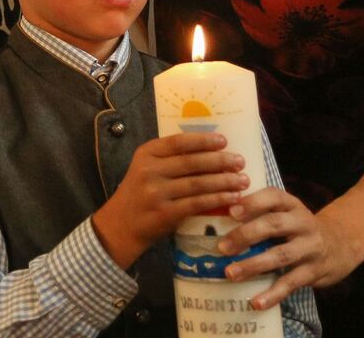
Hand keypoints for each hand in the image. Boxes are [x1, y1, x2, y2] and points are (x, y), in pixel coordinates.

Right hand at [91, 132, 248, 269]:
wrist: (121, 224)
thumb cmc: (140, 193)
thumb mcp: (146, 168)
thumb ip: (169, 159)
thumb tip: (210, 151)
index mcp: (146, 153)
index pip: (178, 142)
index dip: (203, 140)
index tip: (224, 140)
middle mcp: (149, 170)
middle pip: (191, 162)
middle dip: (219, 161)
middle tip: (240, 161)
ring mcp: (156, 192)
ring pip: (197, 184)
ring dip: (224, 181)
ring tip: (243, 180)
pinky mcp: (165, 213)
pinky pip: (197, 204)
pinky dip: (217, 200)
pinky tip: (232, 198)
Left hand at [217, 188, 353, 308]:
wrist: (340, 245)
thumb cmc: (297, 227)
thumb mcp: (284, 211)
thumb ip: (259, 210)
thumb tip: (213, 215)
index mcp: (291, 204)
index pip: (273, 196)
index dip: (252, 202)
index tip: (231, 211)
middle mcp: (303, 223)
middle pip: (274, 225)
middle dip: (246, 235)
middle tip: (221, 247)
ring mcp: (310, 248)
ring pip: (281, 255)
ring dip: (254, 265)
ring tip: (230, 273)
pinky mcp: (314, 271)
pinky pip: (291, 282)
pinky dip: (273, 293)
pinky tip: (256, 302)